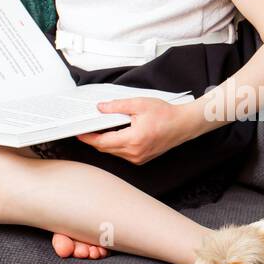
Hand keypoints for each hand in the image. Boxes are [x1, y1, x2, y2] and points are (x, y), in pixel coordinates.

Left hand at [74, 98, 194, 164]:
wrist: (183, 124)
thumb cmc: (166, 115)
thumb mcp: (139, 104)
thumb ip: (117, 106)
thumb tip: (101, 108)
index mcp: (133, 140)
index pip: (102, 141)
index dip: (88, 137)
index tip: (80, 133)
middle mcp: (135, 153)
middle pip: (105, 148)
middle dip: (95, 139)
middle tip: (87, 128)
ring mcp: (138, 158)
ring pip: (113, 152)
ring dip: (106, 142)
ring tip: (102, 128)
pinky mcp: (141, 159)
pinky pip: (122, 153)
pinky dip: (116, 145)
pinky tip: (117, 134)